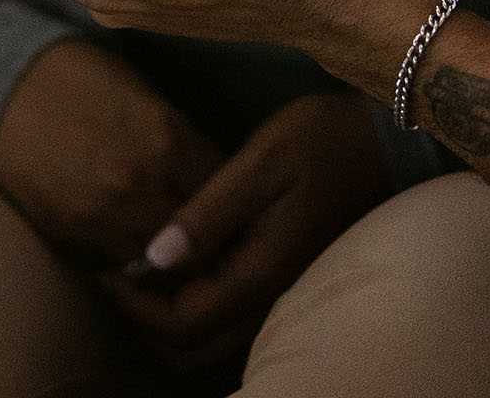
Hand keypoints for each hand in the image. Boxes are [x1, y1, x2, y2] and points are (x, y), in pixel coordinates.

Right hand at [0, 40, 223, 269]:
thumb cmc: (77, 76)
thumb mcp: (143, 93)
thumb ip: (183, 141)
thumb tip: (217, 183)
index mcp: (167, 139)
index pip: (228, 196)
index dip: (236, 204)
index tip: (236, 207)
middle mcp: (140, 185)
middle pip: (200, 243)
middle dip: (209, 242)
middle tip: (212, 237)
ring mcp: (101, 217)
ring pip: (160, 265)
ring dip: (169, 257)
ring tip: (171, 244)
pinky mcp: (69, 237)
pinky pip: (117, 265)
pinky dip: (129, 258)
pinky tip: (129, 239)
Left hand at [101, 91, 390, 369]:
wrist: (381, 141)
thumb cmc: (320, 141)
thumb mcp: (260, 163)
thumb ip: (207, 213)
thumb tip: (152, 259)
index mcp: (260, 272)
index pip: (182, 323)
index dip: (135, 306)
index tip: (107, 266)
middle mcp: (272, 297)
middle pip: (192, 349)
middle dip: (146, 322)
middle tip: (118, 274)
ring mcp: (281, 293)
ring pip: (212, 341)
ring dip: (169, 318)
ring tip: (141, 269)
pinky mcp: (284, 280)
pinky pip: (230, 319)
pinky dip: (195, 307)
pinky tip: (181, 263)